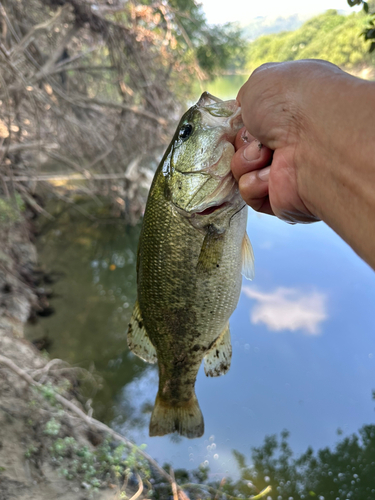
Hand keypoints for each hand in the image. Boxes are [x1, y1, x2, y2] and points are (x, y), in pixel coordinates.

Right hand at [231, 60, 346, 222]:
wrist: (314, 138)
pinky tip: (271, 176)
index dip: (241, 122)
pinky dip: (254, 182)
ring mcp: (286, 169)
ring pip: (241, 169)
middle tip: (257, 138)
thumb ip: (248, 96)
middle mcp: (290, 139)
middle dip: (242, 141)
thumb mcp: (261, 81)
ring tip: (266, 156)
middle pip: (243, 145)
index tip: (239, 121)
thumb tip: (243, 109)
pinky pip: (249, 191)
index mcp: (289, 111)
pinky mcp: (280, 197)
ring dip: (246, 161)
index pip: (251, 120)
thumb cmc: (292, 102)